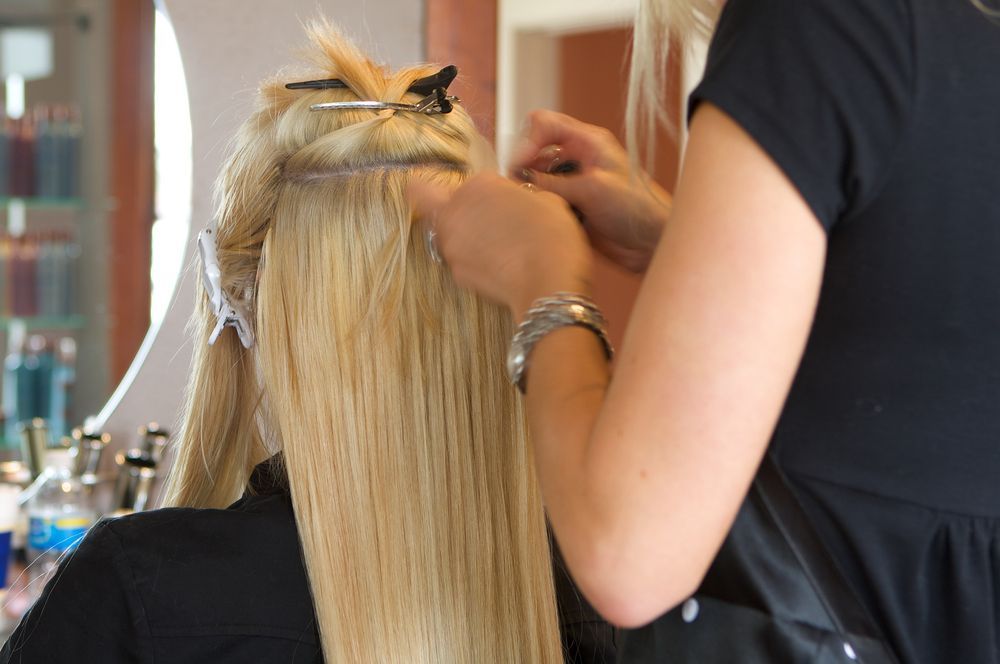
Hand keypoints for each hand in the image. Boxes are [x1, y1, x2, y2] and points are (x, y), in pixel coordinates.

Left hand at [407, 172, 592, 318]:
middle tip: (478, 218)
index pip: (471, 181)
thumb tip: (514, 201)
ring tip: (493, 247)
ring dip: (460, 235)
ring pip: (443, 233)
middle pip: (431, 200)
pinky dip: (472, 261)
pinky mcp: (455, 274)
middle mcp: (455, 212)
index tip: (499, 199)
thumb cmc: (552, 236)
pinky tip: (498, 266)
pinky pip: (458, 260)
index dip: (484, 190)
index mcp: (478, 186)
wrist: (548, 281)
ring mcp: (451, 245)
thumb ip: (519, 194)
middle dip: (448, 205)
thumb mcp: (545, 199)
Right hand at [512, 109, 671, 272]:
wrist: (651, 243)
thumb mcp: (592, 189)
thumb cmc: (637, 209)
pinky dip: (537, 206)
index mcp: (588, 141)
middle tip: (520, 187)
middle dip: (523, 167)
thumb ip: (553, 183)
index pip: (544, 124)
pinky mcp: (569, 206)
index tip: (519, 165)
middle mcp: (577, 158)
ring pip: (535, 177)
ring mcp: (571, 182)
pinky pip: (542, 201)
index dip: (527, 141)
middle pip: (534, 150)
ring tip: (533, 204)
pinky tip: (541, 217)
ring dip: (529, 189)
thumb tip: (519, 178)